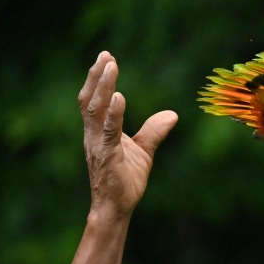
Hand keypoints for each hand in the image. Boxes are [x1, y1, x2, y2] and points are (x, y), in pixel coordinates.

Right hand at [78, 52, 177, 217]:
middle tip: (106, 55)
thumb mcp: (144, 151)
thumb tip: (173, 114)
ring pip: (96, 110)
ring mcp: (98, 145)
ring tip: (110, 66)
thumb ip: (154, 131)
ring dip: (104, 87)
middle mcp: (93, 135)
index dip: (98, 80)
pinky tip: (119, 97)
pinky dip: (114, 113)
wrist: (116, 208)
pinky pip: (109, 131)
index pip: (94, 100)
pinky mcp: (107, 156)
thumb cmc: (125, 180)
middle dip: (97, 77)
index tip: (107, 58)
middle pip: (90, 100)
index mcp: (98, 132)